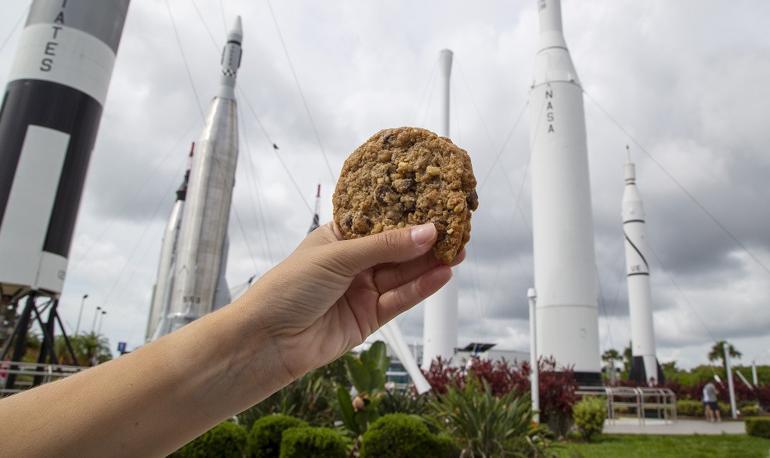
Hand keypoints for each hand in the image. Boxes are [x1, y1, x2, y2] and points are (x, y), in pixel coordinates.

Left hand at [238, 222, 461, 381]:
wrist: (268, 341)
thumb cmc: (289, 287)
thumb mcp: (338, 256)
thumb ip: (385, 246)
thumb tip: (427, 232)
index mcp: (339, 238)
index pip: (379, 221)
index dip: (407, 216)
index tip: (436, 206)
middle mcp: (353, 263)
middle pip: (396, 249)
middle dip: (425, 241)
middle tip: (457, 229)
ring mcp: (361, 290)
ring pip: (402, 274)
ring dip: (429, 264)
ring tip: (458, 250)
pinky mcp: (369, 318)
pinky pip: (400, 300)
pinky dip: (421, 288)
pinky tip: (442, 274)